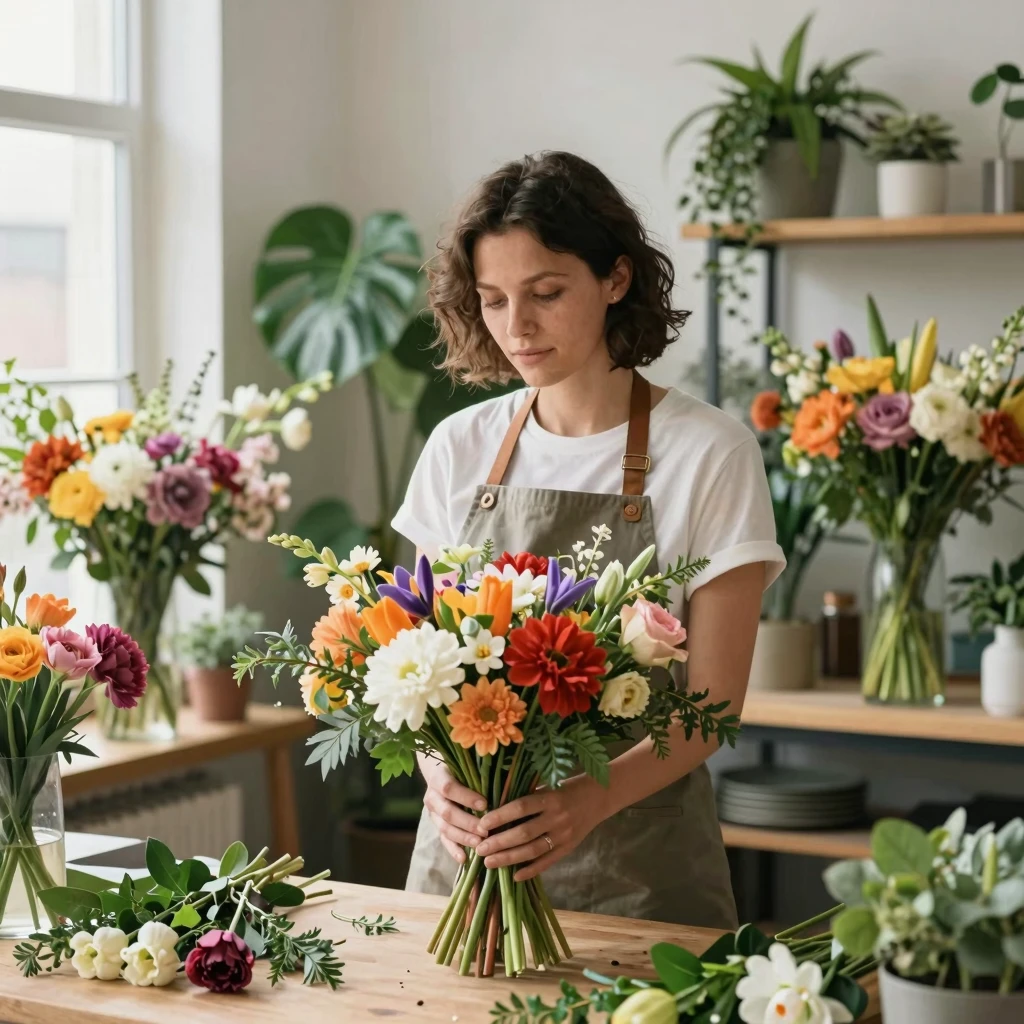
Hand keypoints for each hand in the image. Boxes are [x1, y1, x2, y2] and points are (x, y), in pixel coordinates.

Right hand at [420, 758, 487, 864]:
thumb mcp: (466, 766)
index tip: (485, 804)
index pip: (449, 788)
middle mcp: (431, 796)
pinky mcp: (437, 826)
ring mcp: (433, 813)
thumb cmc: (461, 768)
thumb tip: (504, 782)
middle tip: (485, 830)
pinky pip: (443, 840)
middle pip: (447, 812)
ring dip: (463, 837)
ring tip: (480, 844)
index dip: (465, 797)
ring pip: (445, 828)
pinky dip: (453, 850)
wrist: (441, 774)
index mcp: (437, 777)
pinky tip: (464, 859)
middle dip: (467, 822)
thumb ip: (478, 774)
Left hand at [476, 775, 605, 881]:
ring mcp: (564, 835)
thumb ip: (527, 798)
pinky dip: (531, 870)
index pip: (520, 807)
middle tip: (480, 849)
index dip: (500, 816)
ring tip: (489, 863)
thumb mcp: (547, 787)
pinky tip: (515, 876)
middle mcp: (557, 817)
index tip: (481, 824)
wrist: (599, 796)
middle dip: (499, 843)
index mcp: (550, 798)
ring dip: (509, 858)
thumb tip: (495, 809)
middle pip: (524, 833)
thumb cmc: (567, 788)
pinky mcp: (569, 848)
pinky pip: (548, 862)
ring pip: (533, 850)